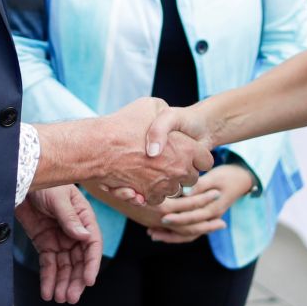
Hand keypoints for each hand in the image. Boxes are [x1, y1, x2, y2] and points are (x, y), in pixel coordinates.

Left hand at [15, 184, 101, 303]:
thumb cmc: (45, 183)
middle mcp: (74, 232)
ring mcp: (60, 239)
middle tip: (71, 298)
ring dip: (62, 283)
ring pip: (64, 266)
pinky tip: (47, 292)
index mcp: (84, 219)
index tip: (89, 281)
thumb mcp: (58, 198)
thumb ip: (69, 218)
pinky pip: (48, 264)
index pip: (92, 245)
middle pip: (79, 261)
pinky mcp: (44, 243)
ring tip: (59, 299)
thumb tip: (84, 236)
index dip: (92, 264)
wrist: (22, 180)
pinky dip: (48, 279)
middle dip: (76, 280)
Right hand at [93, 98, 213, 207]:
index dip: (197, 157)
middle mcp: (179, 169)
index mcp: (186, 148)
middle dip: (182, 172)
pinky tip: (142, 181)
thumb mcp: (151, 105)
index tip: (186, 153)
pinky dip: (151, 194)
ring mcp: (165, 185)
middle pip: (192, 178)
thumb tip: (169, 118)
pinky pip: (157, 199)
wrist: (99, 147)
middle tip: (167, 162)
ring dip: (166, 183)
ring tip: (152, 171)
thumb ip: (167, 112)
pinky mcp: (149, 196)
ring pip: (174, 190)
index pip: (206, 161)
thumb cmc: (124, 124)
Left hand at [146, 163, 254, 243]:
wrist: (242, 179)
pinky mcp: (203, 217)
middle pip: (188, 230)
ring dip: (170, 236)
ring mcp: (207, 219)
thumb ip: (199, 186)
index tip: (162, 216)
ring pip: (187, 234)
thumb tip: (184, 192)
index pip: (192, 217)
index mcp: (213, 209)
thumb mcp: (215, 177)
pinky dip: (175, 232)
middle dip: (169, 232)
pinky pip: (189, 230)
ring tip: (152, 235)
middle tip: (150, 232)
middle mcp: (210, 218)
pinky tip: (160, 230)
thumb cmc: (228, 175)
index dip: (177, 218)